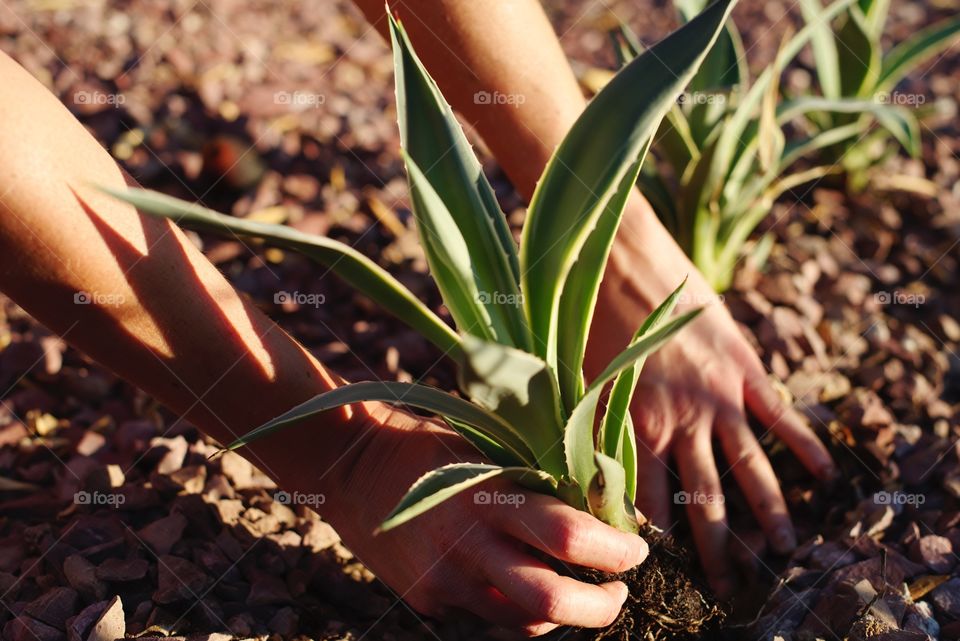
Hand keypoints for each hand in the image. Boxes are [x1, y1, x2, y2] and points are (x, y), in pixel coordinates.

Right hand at [319, 405, 648, 635]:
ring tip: (577, 587)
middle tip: (619, 592)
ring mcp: (445, 581)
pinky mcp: (430, 601)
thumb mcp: (488, 445)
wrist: (352, 468)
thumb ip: (539, 478)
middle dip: (602, 607)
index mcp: (487, 495)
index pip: (567, 537)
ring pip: (525, 622)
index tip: (637, 549)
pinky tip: (519, 579)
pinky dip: (518, 606)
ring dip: (564, 613)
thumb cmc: (433, 444)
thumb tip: (607, 505)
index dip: (615, 551)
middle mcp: (467, 545)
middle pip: (552, 603)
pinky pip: (491, 616)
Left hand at [587, 195, 835, 595]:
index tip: (665, 570)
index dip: (657, 540)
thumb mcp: (580, 381)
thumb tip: (584, 475)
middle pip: (703, 500)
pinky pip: (780, 415)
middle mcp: (681, 421)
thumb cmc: (587, 318)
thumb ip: (590, 429)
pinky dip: (803, 445)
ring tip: (780, 549)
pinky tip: (823, 473)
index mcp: (635, 427)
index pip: (648, 502)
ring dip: (766, 512)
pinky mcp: (743, 367)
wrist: (618, 258)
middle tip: (728, 587)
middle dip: (716, 549)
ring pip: (749, 468)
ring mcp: (718, 396)